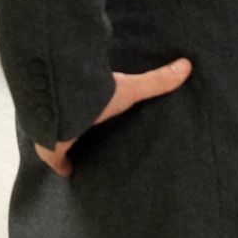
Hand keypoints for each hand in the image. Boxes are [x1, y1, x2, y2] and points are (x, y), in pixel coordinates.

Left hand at [33, 58, 192, 177]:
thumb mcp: (128, 90)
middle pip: (75, 119)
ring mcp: (55, 131)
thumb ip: (154, 81)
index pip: (89, 102)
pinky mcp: (50, 151)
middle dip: (82, 125)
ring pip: (62, 138)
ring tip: (88, 154)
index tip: (104, 111)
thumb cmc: (91, 96)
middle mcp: (68, 112)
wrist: (59, 110)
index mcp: (84, 98)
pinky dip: (64, 167)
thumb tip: (187, 64)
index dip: (95, 107)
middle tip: (96, 134)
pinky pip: (56, 161)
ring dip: (71, 143)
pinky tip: (71, 173)